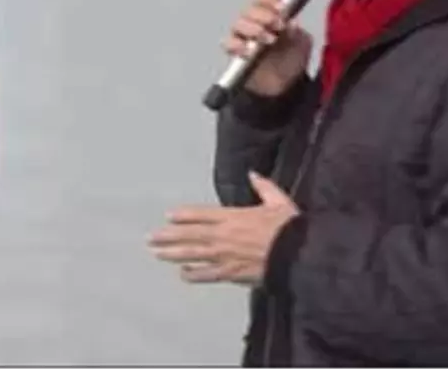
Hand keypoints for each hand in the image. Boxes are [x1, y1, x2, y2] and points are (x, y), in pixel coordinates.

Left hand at [148, 172, 299, 285]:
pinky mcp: (231, 273)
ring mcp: (224, 256)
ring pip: (193, 254)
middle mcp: (224, 235)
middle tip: (151, 238)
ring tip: (157, 253)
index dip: (184, 215)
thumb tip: (253, 173)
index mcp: (233, 216)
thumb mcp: (278, 201)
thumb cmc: (289, 228)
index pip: (202, 214)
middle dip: (169, 236)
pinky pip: (207, 274)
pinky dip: (193, 274)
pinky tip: (182, 274)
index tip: (169, 216)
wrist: (297, 254)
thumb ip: (264, 187)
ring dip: (173, 253)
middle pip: (190, 234)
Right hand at [223, 0, 312, 96]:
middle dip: (265, 15)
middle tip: (278, 26)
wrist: (287, 84)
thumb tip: (291, 23)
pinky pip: (228, 43)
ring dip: (254, 29)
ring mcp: (243, 36)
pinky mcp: (235, 52)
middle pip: (250, 8)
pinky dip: (237, 45)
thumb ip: (296, 32)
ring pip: (239, 23)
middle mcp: (254, 21)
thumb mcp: (302, 44)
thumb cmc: (292, 58)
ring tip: (270, 40)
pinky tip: (249, 51)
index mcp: (270, 13)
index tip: (281, 9)